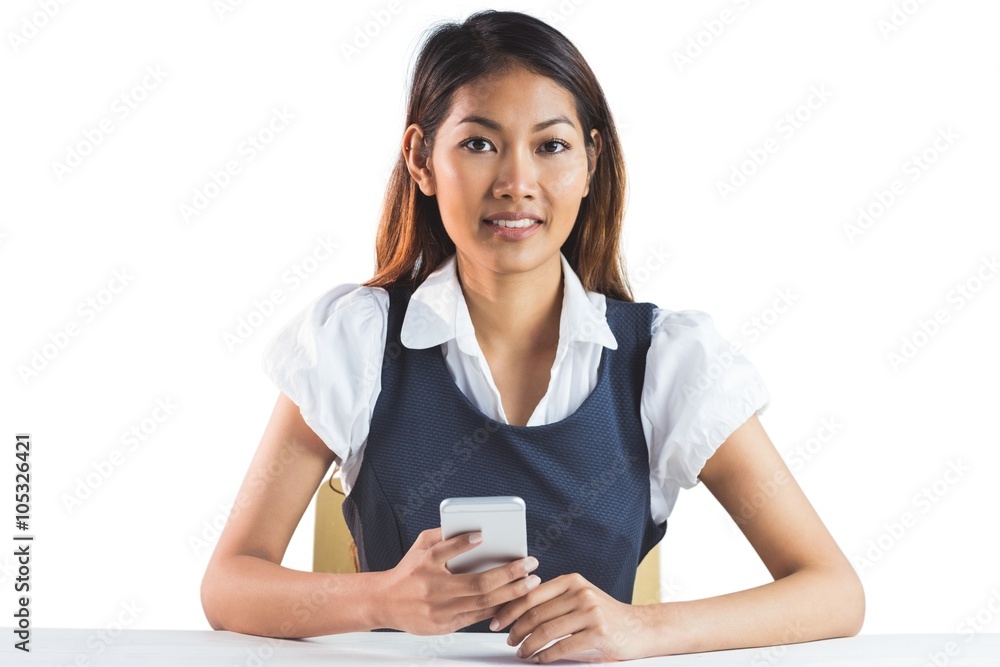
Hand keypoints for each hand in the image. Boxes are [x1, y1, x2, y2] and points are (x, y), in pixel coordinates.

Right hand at [377, 526, 541, 634]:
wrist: (385, 603)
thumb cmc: (408, 571)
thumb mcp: (419, 547)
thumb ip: (443, 535)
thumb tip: (472, 528)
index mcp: (424, 565)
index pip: (444, 551)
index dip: (463, 543)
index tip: (482, 535)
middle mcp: (433, 589)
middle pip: (477, 584)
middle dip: (509, 574)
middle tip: (530, 564)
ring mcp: (440, 610)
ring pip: (483, 603)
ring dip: (511, 593)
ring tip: (530, 583)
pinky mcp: (445, 626)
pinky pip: (477, 617)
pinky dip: (497, 607)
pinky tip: (514, 598)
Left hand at [491, 572, 652, 662]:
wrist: (639, 628)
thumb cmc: (605, 615)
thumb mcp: (581, 598)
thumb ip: (555, 599)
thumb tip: (518, 610)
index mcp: (572, 581)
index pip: (531, 594)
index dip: (510, 609)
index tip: (496, 621)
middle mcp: (580, 592)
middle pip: (536, 613)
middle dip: (516, 630)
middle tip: (508, 640)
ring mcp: (590, 612)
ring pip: (546, 631)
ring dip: (529, 646)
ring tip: (522, 653)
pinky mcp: (598, 632)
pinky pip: (562, 646)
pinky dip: (546, 655)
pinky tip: (540, 659)